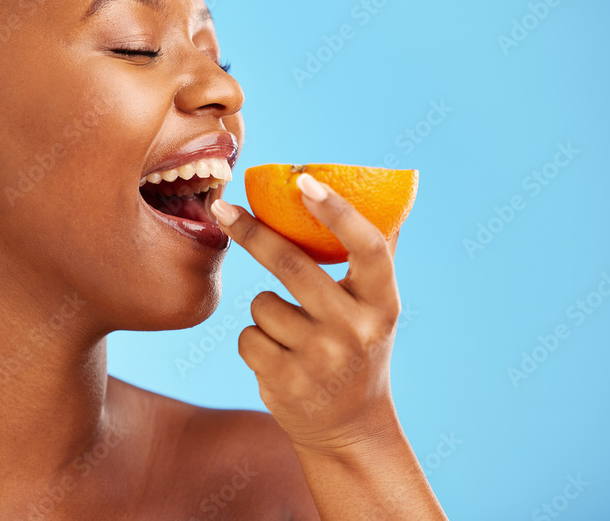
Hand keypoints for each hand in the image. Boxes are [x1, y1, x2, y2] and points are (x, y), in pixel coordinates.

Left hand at [210, 173, 402, 455]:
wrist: (349, 429)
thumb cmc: (360, 349)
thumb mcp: (377, 308)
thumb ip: (376, 256)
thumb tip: (387, 196)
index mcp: (382, 303)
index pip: (368, 247)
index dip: (338, 211)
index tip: (304, 179)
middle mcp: (355, 330)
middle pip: (293, 266)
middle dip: (253, 233)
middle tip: (222, 207)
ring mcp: (320, 359)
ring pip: (261, 304)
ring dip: (264, 308)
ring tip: (292, 333)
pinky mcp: (286, 383)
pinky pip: (248, 336)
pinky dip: (255, 340)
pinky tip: (280, 358)